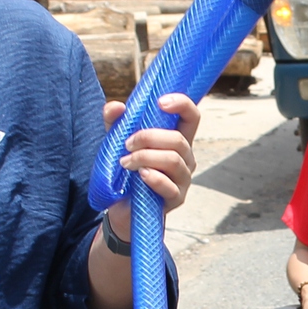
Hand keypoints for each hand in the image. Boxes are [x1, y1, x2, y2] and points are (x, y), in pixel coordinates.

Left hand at [100, 92, 200, 243]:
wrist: (121, 207)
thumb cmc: (126, 171)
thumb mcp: (117, 142)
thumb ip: (115, 122)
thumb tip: (116, 107)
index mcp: (176, 140)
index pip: (192, 117)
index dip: (182, 104)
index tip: (160, 102)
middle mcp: (185, 158)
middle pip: (178, 140)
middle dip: (149, 137)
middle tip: (127, 144)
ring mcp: (183, 179)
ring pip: (173, 161)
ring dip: (145, 157)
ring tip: (125, 162)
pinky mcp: (176, 199)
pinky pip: (169, 186)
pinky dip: (154, 178)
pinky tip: (140, 176)